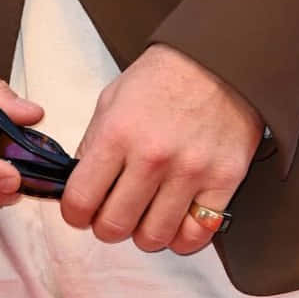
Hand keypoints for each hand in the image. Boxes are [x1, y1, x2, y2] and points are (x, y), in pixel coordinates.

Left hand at [60, 43, 263, 254]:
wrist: (217, 59)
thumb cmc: (162, 77)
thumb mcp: (112, 99)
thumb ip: (93, 143)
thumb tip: (79, 184)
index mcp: (118, 133)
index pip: (80, 201)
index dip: (75, 213)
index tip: (81, 211)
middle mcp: (152, 157)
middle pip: (115, 226)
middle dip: (107, 226)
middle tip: (113, 213)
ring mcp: (190, 172)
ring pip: (154, 238)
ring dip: (144, 234)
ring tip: (146, 214)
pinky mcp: (223, 181)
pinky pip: (195, 236)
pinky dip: (182, 237)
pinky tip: (176, 219)